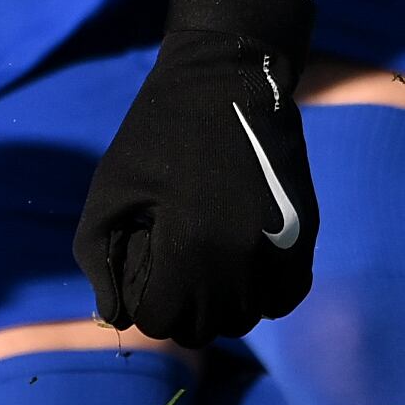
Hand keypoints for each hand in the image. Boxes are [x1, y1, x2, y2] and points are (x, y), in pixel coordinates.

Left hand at [75, 0, 319, 343]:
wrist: (228, 78)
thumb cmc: (158, 130)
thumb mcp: (111, 186)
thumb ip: (99, 254)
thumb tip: (111, 317)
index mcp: (191, 245)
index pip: (163, 320)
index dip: (143, 303)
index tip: (140, 273)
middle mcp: (243, 258)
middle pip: (207, 326)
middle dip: (180, 308)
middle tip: (166, 269)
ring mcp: (282, 249)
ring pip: (247, 317)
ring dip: (220, 305)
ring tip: (199, 264)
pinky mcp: (305, 237)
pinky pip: (284, 297)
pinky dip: (260, 295)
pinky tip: (236, 266)